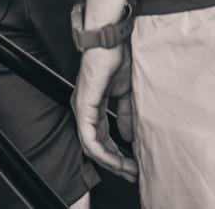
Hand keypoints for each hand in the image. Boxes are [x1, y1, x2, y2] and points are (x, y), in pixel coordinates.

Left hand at [74, 45, 138, 179]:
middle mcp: (84, 109)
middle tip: (132, 173)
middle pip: (96, 146)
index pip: (102, 138)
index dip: (117, 154)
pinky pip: (89, 138)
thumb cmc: (116, 58)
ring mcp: (82, 108)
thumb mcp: (125, 92)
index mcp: (93, 106)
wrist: (110, 40)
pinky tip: (116, 159)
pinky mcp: (84, 106)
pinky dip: (103, 152)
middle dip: (115, 163)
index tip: (133, 165)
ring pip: (91, 146)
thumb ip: (125, 114)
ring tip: (128, 170)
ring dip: (111, 162)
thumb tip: (128, 135)